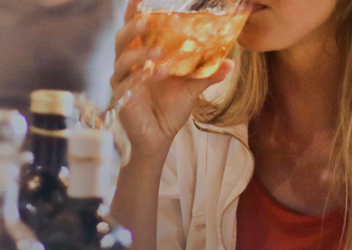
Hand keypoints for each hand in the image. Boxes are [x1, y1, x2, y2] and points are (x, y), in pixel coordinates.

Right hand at [111, 0, 233, 158]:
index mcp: (143, 54)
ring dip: (140, 52)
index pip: (136, 29)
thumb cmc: (171, 108)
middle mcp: (129, 63)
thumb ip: (207, 74)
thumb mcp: (192, 88)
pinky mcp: (121, 96)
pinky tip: (158, 73)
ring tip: (159, 52)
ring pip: (122, 58)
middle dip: (134, 26)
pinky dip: (141, 76)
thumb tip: (230, 63)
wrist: (160, 136)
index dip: (135, 12)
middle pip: (123, 37)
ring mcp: (123, 79)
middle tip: (148, 20)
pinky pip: (126, 82)